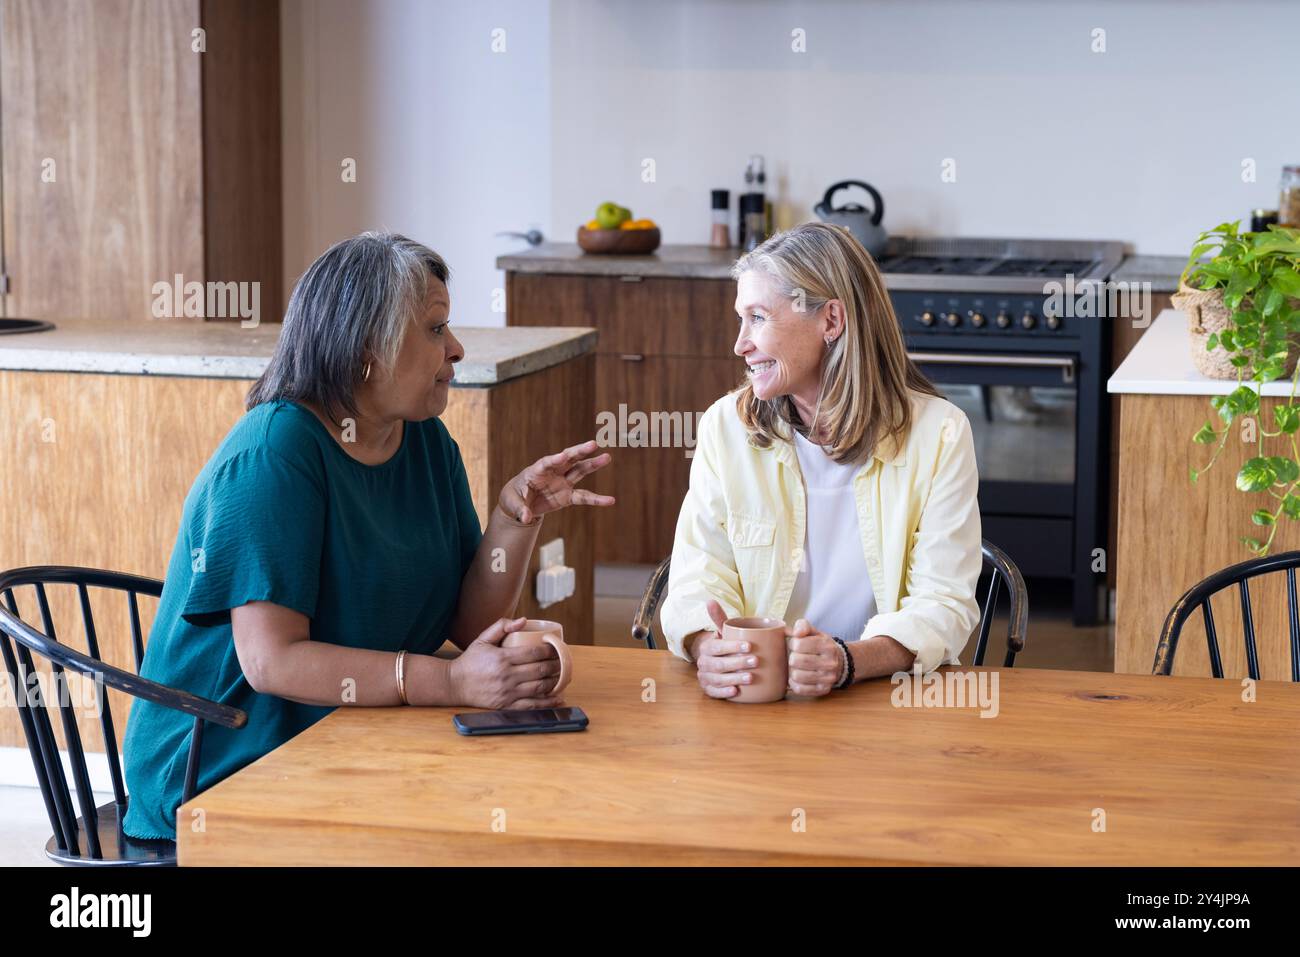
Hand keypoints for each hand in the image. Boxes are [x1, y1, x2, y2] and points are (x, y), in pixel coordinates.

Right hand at [447, 617, 564, 709]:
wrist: (454, 684)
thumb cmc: (470, 660)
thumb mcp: (482, 639)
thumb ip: (501, 626)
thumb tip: (523, 620)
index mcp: (502, 658)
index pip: (533, 653)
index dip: (549, 650)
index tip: (556, 647)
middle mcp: (506, 676)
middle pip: (539, 670)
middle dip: (556, 665)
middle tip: (565, 661)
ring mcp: (507, 692)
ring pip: (539, 687)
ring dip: (555, 682)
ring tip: (564, 676)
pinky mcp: (506, 705)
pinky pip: (531, 705)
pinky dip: (547, 703)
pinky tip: (558, 698)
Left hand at [499, 439, 614, 523]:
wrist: (520, 503)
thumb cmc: (514, 497)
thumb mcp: (512, 502)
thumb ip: (520, 509)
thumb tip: (526, 518)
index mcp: (536, 471)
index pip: (546, 463)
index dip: (555, 459)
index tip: (563, 456)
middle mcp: (552, 473)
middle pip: (568, 459)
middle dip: (579, 451)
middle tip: (593, 444)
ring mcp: (562, 482)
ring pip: (579, 470)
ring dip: (593, 464)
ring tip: (606, 457)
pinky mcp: (568, 495)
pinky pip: (584, 497)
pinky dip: (596, 499)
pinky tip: (609, 500)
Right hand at [691, 599, 756, 699]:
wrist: (716, 662)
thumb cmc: (725, 647)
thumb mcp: (723, 632)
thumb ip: (719, 618)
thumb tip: (710, 600)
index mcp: (707, 647)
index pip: (717, 647)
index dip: (732, 646)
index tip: (749, 646)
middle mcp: (703, 663)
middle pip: (719, 664)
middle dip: (737, 663)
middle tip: (756, 661)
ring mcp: (705, 677)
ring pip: (718, 679)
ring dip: (734, 678)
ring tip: (750, 677)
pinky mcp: (708, 690)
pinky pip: (714, 693)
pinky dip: (724, 692)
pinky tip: (736, 691)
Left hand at [787, 619, 842, 696]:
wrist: (839, 662)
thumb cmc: (821, 646)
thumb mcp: (814, 632)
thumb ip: (803, 626)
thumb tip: (796, 633)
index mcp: (827, 646)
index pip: (798, 644)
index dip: (792, 644)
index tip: (796, 645)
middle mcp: (830, 663)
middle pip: (796, 661)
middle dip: (792, 657)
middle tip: (796, 656)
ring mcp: (828, 678)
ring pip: (796, 676)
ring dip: (792, 671)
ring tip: (797, 667)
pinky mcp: (823, 690)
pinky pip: (800, 689)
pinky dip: (794, 683)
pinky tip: (797, 677)